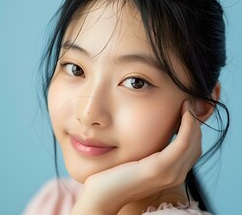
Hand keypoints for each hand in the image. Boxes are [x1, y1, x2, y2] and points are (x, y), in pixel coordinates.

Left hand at [70, 100, 201, 214]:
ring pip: (192, 142)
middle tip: (188, 103)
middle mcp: (175, 175)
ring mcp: (169, 173)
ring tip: (187, 104)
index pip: (191, 149)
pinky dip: (187, 126)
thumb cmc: (115, 175)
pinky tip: (184, 113)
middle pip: (195, 144)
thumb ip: (149, 151)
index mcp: (171, 173)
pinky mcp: (159, 169)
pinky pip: (182, 143)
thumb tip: (151, 133)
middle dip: (195, 122)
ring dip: (193, 121)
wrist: (102, 194)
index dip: (192, 128)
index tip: (186, 109)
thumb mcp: (137, 160)